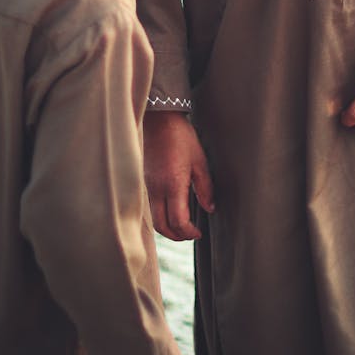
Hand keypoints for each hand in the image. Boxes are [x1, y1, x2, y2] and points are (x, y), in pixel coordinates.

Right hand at [143, 110, 213, 240]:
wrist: (160, 120)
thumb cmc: (181, 137)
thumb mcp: (200, 160)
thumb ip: (205, 187)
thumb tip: (209, 208)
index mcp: (173, 184)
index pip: (178, 221)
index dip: (189, 232)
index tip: (199, 232)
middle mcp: (156, 189)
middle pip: (162, 226)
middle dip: (177, 235)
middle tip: (191, 233)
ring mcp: (148, 186)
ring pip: (154, 219)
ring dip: (168, 227)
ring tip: (183, 224)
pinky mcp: (144, 182)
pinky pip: (151, 207)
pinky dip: (161, 215)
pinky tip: (172, 209)